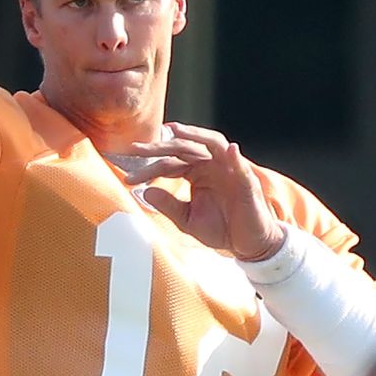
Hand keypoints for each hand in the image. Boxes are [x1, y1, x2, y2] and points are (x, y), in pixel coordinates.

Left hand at [121, 122, 283, 259]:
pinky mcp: (245, 180)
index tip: (128, 177)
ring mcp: (228, 169)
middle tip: (137, 148)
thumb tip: (145, 192)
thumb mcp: (187, 220)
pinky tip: (228, 148)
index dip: (148, 168)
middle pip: (184, 148)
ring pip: (211, 143)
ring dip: (194, 135)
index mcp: (196, 172)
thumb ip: (168, 205)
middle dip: (160, 146)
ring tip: (175, 130)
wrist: (246, 245)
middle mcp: (210, 165)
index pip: (169, 163)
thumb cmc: (220, 229)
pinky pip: (239, 164)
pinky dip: (233, 155)